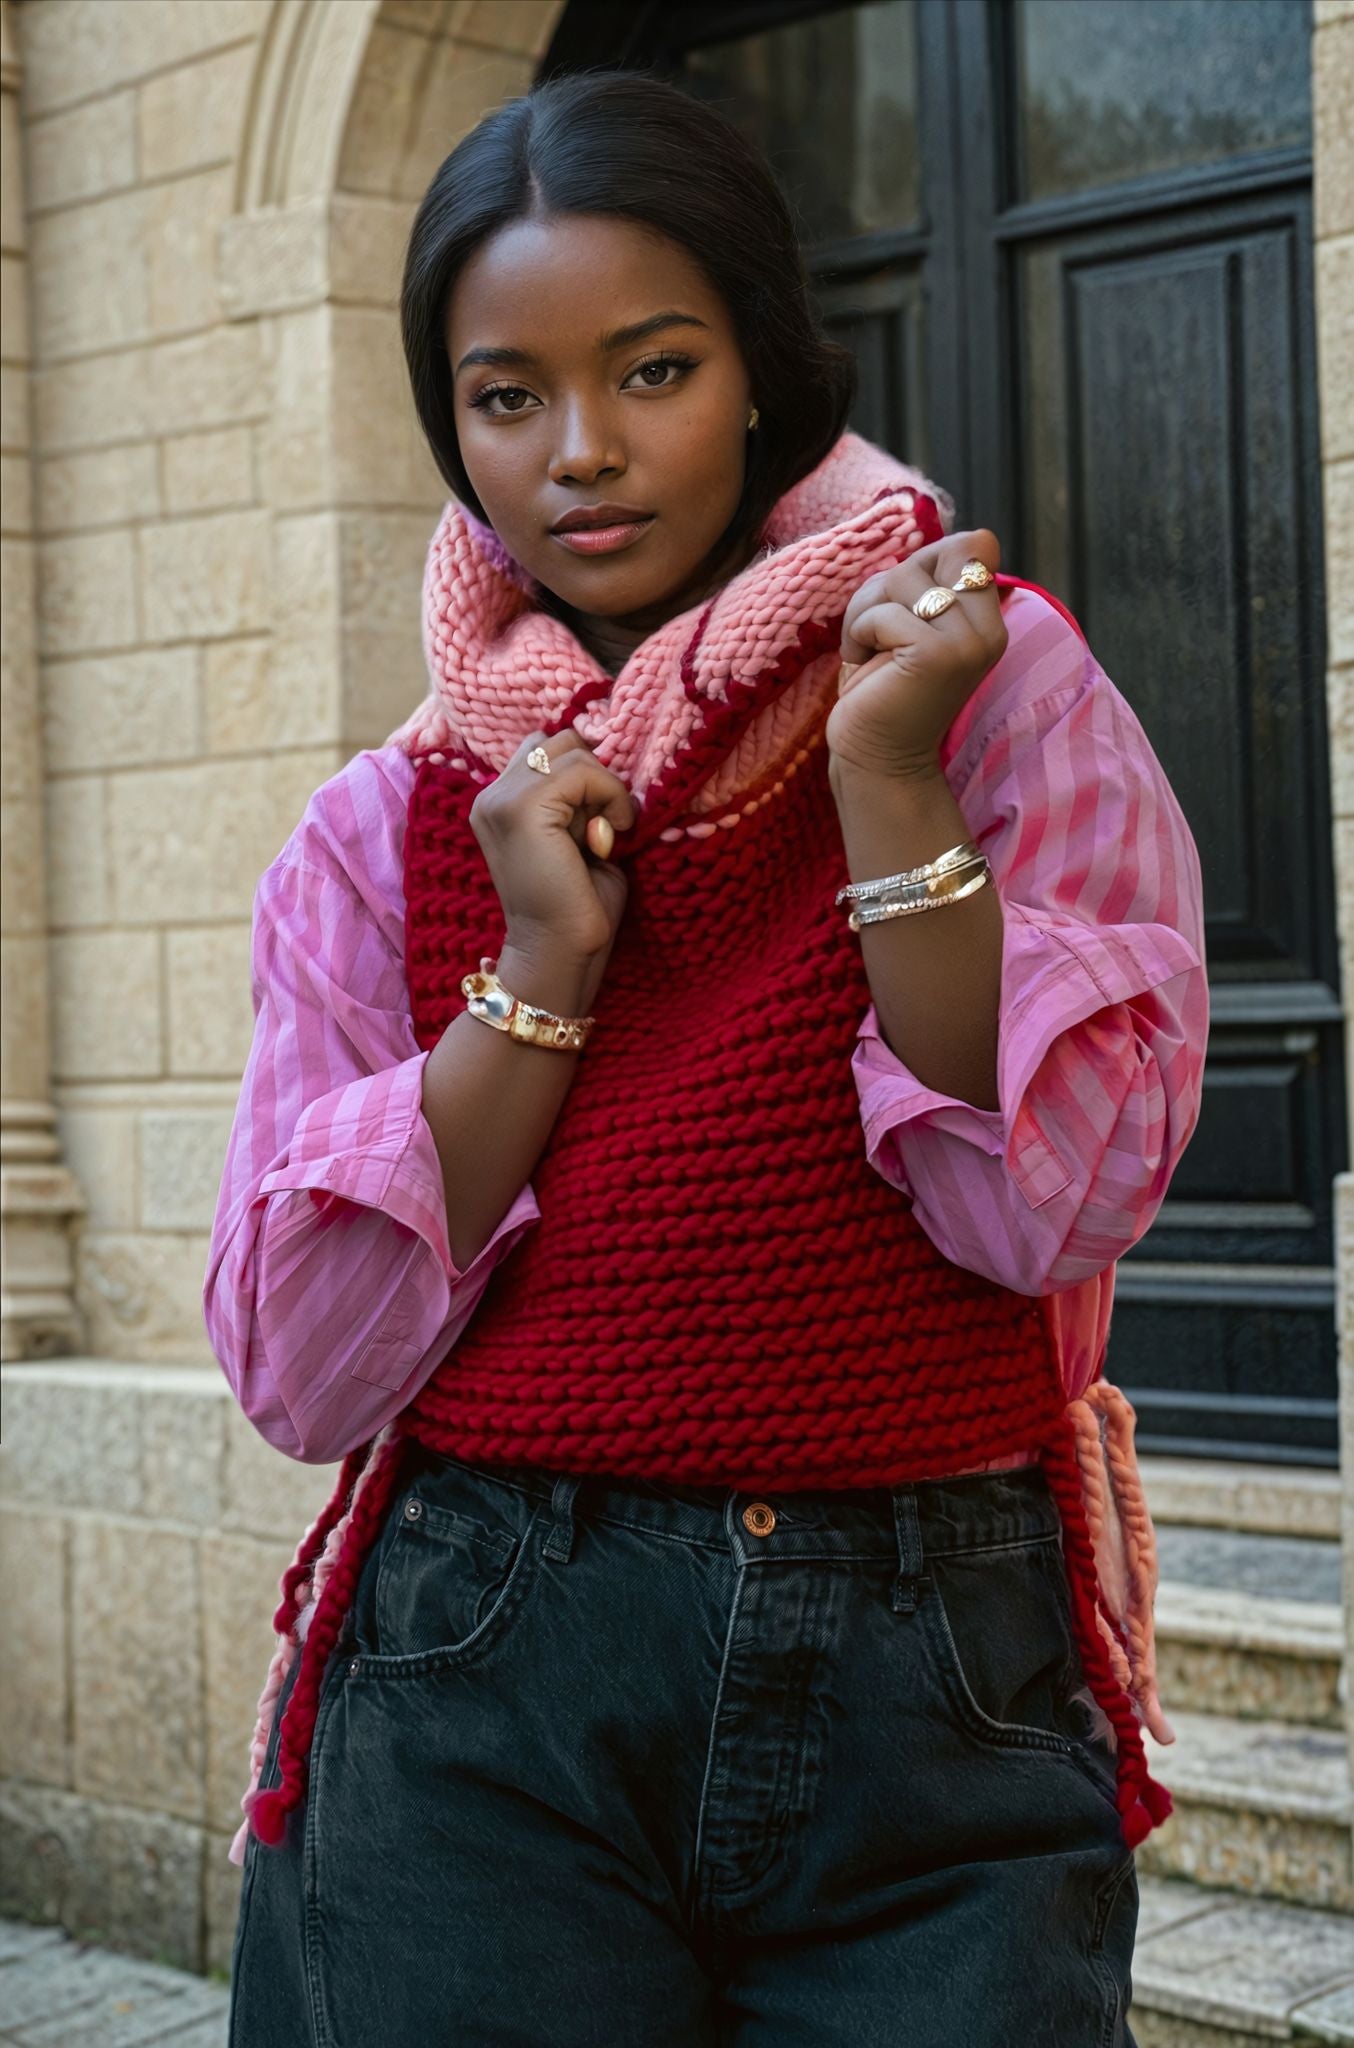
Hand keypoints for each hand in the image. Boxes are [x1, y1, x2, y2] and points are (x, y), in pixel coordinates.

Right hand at [469, 726, 635, 973]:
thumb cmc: (576, 904)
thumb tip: (603, 761)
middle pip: (560, 738)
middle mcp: (492, 794)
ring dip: (605, 788)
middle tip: (601, 827)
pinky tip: (610, 836)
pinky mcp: (522, 807)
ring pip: (573, 749)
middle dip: (593, 776)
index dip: (586, 776)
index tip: (599, 822)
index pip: (548, 748)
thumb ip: (578, 798)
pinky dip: (611, 796)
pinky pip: (583, 770)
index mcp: (499, 802)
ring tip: (604, 834)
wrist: (559, 951)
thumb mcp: (577, 834)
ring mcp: (501, 798)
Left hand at [825, 528, 1007, 781]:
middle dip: (888, 588)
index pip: (971, 543)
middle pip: (931, 554)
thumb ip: (935, 579)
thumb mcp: (914, 620)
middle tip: (880, 636)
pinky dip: (859, 636)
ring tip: (871, 653)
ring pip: (900, 577)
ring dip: (866, 613)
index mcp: (991, 620)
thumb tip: (976, 534)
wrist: (878, 760)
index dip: (922, 566)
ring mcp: (966, 643)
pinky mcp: (935, 656)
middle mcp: (989, 630)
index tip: (905, 612)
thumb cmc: (884, 688)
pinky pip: (881, 612)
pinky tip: (867, 670)